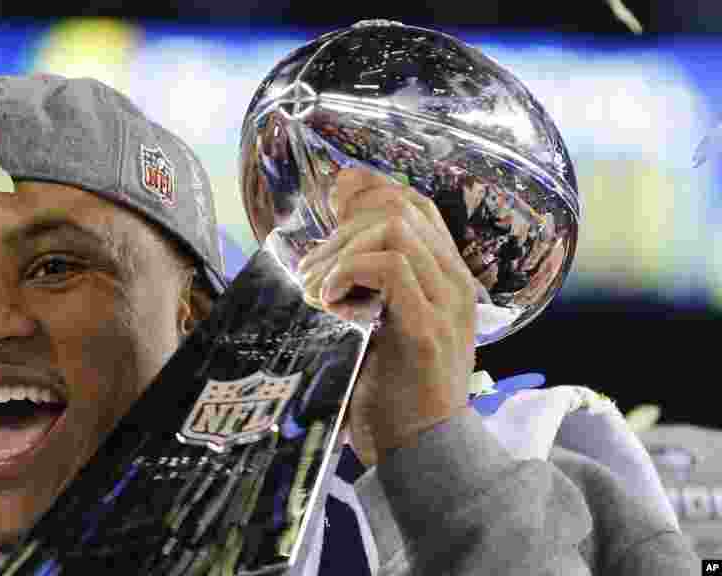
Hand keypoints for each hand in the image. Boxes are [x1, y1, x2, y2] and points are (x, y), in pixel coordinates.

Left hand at [298, 169, 477, 465]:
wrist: (419, 450)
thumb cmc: (391, 388)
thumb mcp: (382, 323)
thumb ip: (369, 283)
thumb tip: (328, 242)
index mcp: (445, 277)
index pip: (416, 204)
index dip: (370, 190)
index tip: (332, 201)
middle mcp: (453, 283)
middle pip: (401, 209)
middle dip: (344, 227)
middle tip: (312, 270)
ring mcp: (445, 304)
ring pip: (395, 230)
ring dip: (342, 251)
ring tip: (318, 289)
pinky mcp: (426, 330)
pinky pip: (391, 269)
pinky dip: (349, 273)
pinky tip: (329, 301)